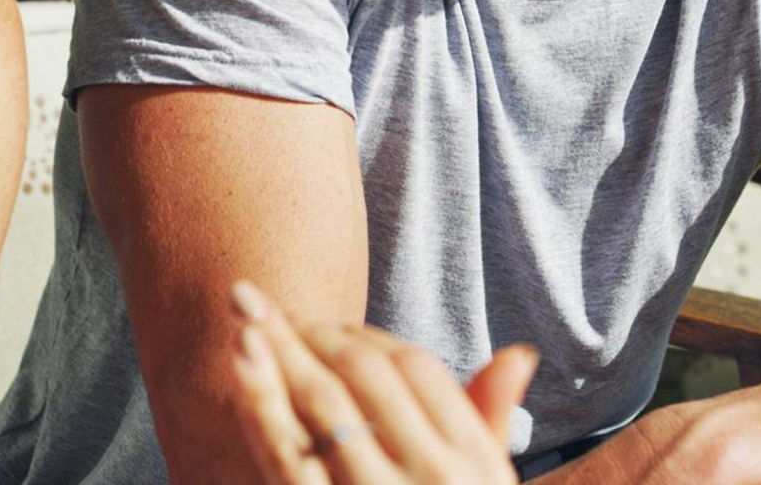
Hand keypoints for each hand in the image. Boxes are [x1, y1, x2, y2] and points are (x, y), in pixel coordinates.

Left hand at [229, 279, 536, 484]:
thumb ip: (490, 422)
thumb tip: (518, 351)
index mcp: (473, 464)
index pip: (415, 366)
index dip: (362, 333)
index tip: (323, 325)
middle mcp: (434, 478)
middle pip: (364, 374)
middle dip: (310, 329)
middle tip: (255, 295)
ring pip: (326, 404)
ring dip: (281, 350)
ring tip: (242, 309)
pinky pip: (292, 456)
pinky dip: (265, 404)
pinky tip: (244, 365)